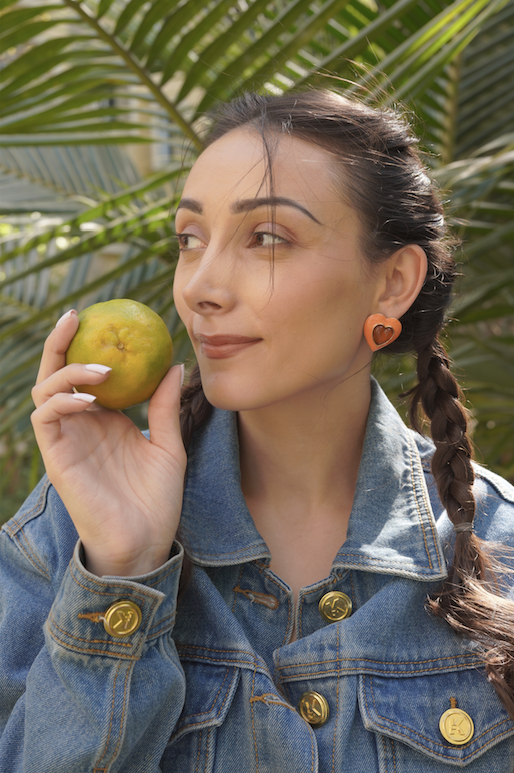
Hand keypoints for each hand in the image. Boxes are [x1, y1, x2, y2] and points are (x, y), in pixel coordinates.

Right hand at [31, 310, 186, 576]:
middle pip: (58, 373)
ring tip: (103, 371)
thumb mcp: (169, 445)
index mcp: (106, 420)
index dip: (89, 345)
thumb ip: (165, 406)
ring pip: (46, 390)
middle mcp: (81, 425)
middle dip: (61, 342)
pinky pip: (45, 418)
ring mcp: (66, 440)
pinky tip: (88, 399)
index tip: (106, 317)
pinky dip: (61, 400)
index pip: (88, 373)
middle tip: (76, 316)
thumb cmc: (158, 499)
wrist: (146, 542)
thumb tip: (175, 364)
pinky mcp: (57, 457)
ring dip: (68, 372)